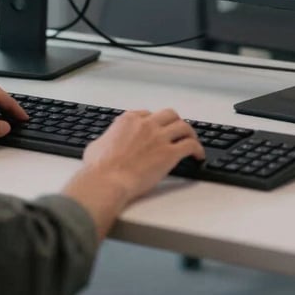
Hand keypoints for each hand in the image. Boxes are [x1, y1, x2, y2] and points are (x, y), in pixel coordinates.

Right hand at [63, 109, 203, 238]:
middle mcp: (146, 125)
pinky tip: (198, 156)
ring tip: (192, 141)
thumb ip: (104, 140)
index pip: (147, 114)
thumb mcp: (96, 146)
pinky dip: (197, 149)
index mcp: (129, 120)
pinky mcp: (169, 154)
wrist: (107, 181)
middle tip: (178, 131)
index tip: (157, 130)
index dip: (154, 122)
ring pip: (183, 126)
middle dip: (174, 122)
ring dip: (189, 133)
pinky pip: (190, 146)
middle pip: (169, 115)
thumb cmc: (98, 168)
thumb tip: (102, 145)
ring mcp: (159, 138)